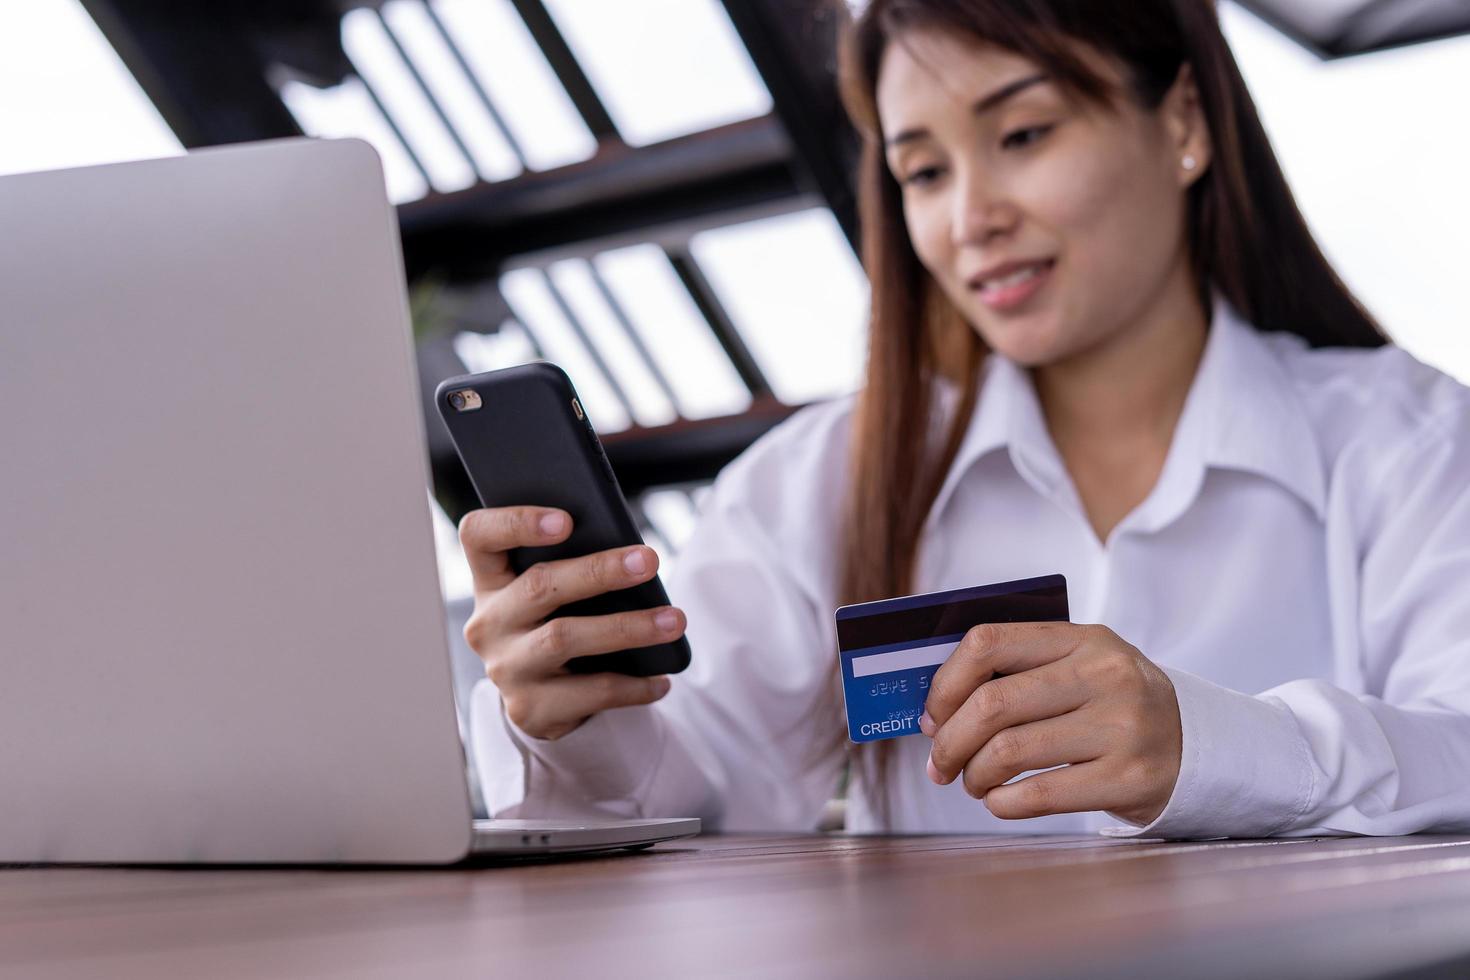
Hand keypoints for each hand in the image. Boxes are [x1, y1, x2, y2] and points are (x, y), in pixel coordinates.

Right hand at [458, 506, 686, 739]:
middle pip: (538, 586)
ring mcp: (505, 668)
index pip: (479, 536)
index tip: (566, 520)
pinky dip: (633, 685)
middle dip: (598, 571)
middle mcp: (489, 622)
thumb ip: (573, 566)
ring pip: (564, 638)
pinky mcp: (530, 708)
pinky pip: (589, 692)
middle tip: (649, 561)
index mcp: (491, 580)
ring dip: (626, 627)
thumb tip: (633, 557)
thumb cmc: (558, 623)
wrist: (543, 701)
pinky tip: (662, 678)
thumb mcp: (554, 593)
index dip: (515, 522)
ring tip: (674, 620)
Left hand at [920, 622, 1180, 825]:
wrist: (1196, 746)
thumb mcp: (1080, 667)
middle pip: (992, 704)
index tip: (932, 716)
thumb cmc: (1113, 707)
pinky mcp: (1129, 778)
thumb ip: (1018, 673)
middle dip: (949, 741)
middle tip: (940, 763)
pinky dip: (1002, 803)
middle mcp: (1105, 675)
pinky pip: (1039, 794)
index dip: (945, 683)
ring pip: (1009, 751)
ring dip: (974, 775)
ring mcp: (1121, 727)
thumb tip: (935, 712)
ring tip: (974, 783)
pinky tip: (1000, 801)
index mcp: (1083, 638)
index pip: (988, 643)